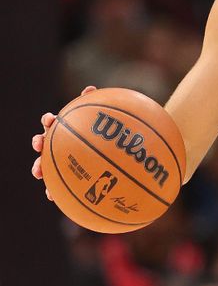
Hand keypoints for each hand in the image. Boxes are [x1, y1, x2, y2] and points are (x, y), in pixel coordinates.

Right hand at [31, 86, 96, 200]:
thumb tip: (89, 89)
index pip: (54, 122)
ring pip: (44, 164)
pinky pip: (55, 186)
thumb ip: (96, 105)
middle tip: (39, 143)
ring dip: (38, 167)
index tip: (50, 119)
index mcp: (67, 130)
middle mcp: (60, 144)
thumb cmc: (105, 136)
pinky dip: (51, 191)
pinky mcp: (64, 178)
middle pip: (44, 142)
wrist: (111, 156)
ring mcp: (60, 161)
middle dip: (39, 142)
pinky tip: (51, 196)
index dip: (49, 121)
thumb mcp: (103, 121)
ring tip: (38, 172)